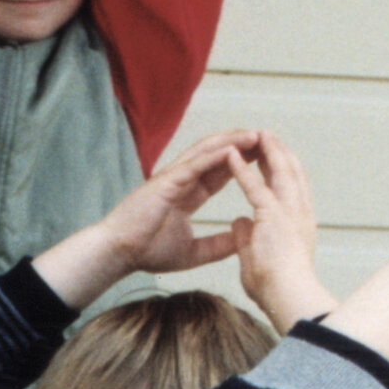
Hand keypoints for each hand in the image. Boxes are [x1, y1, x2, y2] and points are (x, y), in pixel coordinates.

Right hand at [30, 130, 260, 310]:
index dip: (244, 163)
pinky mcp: (167, 180)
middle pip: (219, 155)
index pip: (221, 172)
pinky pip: (195, 162)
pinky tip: (234, 147)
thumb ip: (217, 246)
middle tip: (269, 139)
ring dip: (233, 141)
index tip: (266, 159)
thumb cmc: (146, 251)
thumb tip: (240, 242)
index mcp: (188, 194)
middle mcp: (183, 179)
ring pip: (208, 151)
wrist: (119, 253)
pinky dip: (215, 153)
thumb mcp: (193, 252)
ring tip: (256, 135)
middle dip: (243, 146)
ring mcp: (174, 177)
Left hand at [229, 133, 337, 331]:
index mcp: (299, 223)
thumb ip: (248, 237)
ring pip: (280, 171)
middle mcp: (300, 213)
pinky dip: (242, 169)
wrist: (289, 297)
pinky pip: (255, 187)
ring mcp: (290, 212)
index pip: (293, 188)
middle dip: (280, 151)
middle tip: (267, 135)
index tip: (272, 157)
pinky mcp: (274, 216)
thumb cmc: (277, 288)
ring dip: (268, 150)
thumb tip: (237, 223)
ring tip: (256, 134)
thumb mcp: (258, 257)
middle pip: (292, 172)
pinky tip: (232, 156)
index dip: (283, 170)